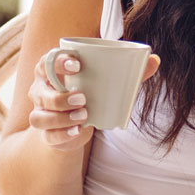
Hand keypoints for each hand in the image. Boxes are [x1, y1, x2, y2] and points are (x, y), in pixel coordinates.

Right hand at [29, 48, 161, 150]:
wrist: (80, 122)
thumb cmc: (93, 93)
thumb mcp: (109, 82)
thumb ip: (130, 72)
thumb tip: (155, 60)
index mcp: (53, 71)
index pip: (46, 61)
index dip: (58, 62)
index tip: (77, 65)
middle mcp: (41, 91)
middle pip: (39, 90)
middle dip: (59, 96)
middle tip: (82, 98)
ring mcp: (42, 113)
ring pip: (38, 116)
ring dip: (59, 117)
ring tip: (83, 116)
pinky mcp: (47, 133)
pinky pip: (47, 135)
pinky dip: (61, 134)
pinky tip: (77, 131)